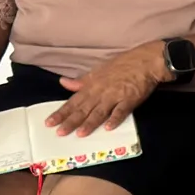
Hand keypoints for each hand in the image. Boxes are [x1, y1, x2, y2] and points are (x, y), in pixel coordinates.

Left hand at [49, 44, 166, 136]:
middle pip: (83, 109)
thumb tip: (64, 82)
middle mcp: (100, 92)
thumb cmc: (123, 65)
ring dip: (90, 123)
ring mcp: (115, 96)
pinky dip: (115, 119)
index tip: (49, 123)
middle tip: (60, 133)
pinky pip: (121, 110)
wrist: (145, 61)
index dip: (61, 112)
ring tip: (80, 134)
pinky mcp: (130, 99)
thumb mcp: (98, 70)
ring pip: (100, 112)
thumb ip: (82, 81)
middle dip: (71, 121)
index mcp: (92, 86)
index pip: (73, 101)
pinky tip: (109, 128)